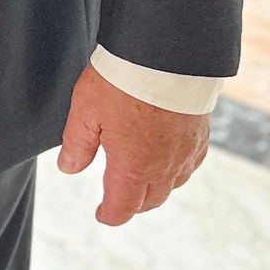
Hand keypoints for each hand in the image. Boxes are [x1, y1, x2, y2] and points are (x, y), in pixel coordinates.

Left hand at [57, 62, 209, 224]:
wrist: (167, 55)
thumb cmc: (124, 80)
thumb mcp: (86, 110)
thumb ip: (77, 144)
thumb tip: (69, 168)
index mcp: (133, 167)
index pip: (122, 207)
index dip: (109, 215)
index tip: (102, 214)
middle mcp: (164, 166)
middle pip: (149, 200)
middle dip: (131, 203)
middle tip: (117, 199)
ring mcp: (186, 152)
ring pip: (172, 184)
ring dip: (154, 188)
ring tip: (140, 180)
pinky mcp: (201, 135)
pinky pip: (190, 164)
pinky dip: (176, 169)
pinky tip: (167, 158)